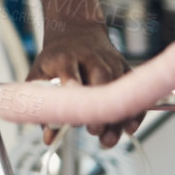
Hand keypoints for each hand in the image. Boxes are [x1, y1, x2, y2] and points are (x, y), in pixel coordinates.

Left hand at [28, 23, 140, 148]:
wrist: (76, 33)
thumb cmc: (57, 59)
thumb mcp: (40, 76)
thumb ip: (43, 106)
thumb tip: (48, 138)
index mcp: (65, 57)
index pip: (68, 68)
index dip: (72, 85)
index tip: (73, 106)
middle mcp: (91, 57)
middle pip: (99, 79)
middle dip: (98, 106)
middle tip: (92, 131)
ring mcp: (110, 62)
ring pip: (118, 88)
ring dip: (115, 117)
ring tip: (106, 140)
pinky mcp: (126, 68)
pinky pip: (133, 92)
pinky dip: (134, 112)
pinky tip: (127, 129)